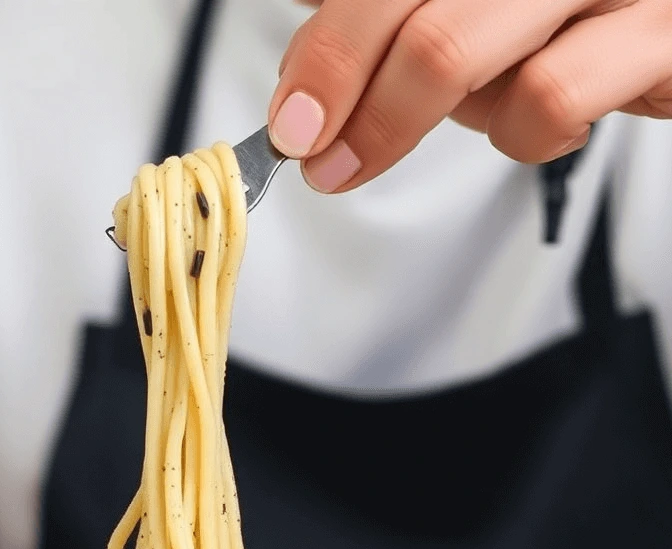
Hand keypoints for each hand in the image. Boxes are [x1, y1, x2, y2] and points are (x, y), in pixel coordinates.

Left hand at [270, 0, 671, 191]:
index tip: (291, 119)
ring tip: (434, 128)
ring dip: (410, 118)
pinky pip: (546, 99)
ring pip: (450, 50)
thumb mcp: (466, 12)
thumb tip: (302, 71)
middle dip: (341, 93)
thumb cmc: (560, 21)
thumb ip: (387, 24)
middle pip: (404, 11)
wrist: (671, 27)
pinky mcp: (659, 34)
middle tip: (318, 157)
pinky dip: (520, 137)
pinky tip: (532, 126)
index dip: (326, 48)